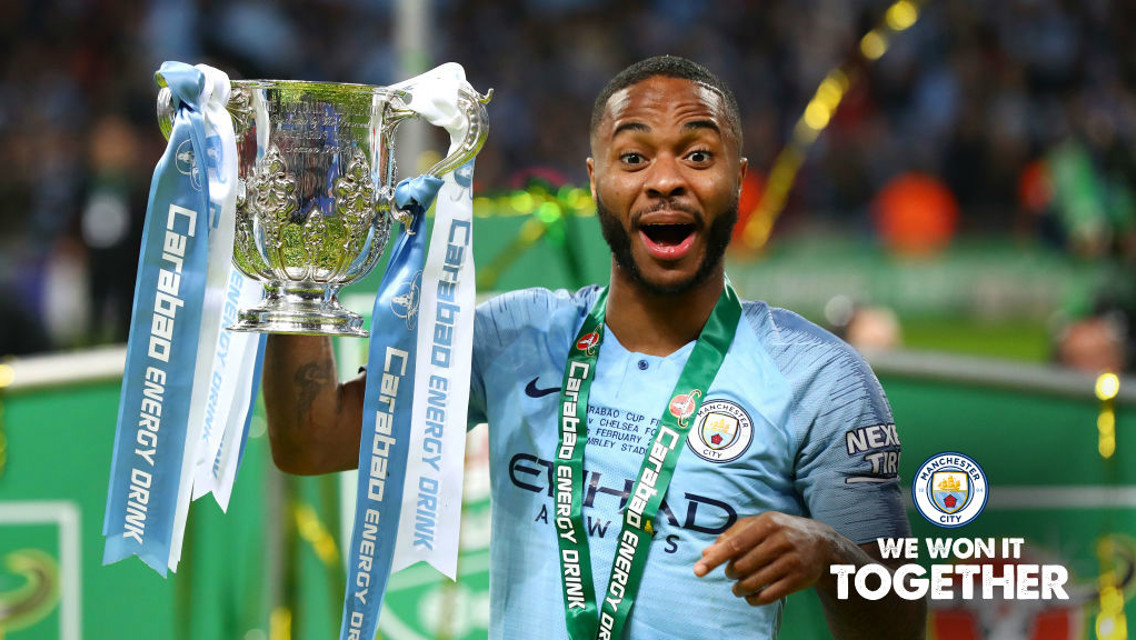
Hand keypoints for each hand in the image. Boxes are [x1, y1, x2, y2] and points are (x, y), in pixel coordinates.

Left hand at [693, 511, 837, 605]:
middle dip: (730, 574)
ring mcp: (791, 561)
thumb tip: (706, 553)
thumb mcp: (759, 525)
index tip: (698, 570)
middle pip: (742, 566)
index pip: (735, 544)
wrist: (822, 544)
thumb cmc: (781, 532)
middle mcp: (781, 540)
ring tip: (738, 588)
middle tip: (731, 574)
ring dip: (740, 589)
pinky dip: (754, 599)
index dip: (715, 559)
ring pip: (754, 583)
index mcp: (768, 523)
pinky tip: (751, 597)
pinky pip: (769, 596)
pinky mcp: (799, 580)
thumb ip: (731, 536)